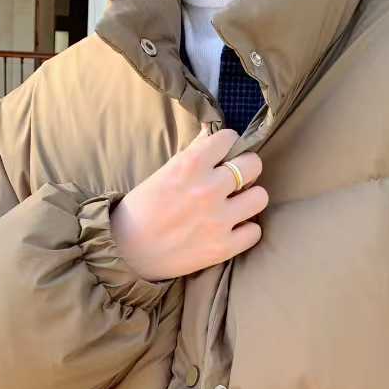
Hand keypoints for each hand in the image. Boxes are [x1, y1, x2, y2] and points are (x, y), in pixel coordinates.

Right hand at [109, 126, 267, 281]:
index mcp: (191, 164)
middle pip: (253, 165)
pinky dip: (245, 230)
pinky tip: (232, 229)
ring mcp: (219, 219)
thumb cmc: (142, 209)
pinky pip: (254, 231)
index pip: (230, 139)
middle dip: (246, 169)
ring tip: (237, 205)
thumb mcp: (165, 171)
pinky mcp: (223, 247)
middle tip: (235, 180)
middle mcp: (209, 189)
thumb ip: (193, 155)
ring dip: (250, 199)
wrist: (128, 252)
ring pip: (260, 197)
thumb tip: (215, 137)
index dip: (228, 146)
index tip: (223, 154)